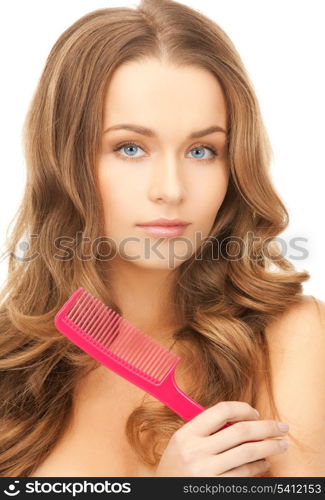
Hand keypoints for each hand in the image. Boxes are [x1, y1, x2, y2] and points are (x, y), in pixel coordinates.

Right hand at [154, 401, 288, 476]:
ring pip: (247, 453)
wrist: (163, 494)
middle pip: (240, 431)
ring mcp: (206, 473)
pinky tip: (264, 464)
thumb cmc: (175, 468)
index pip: (220, 411)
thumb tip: (242, 421)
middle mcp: (195, 452)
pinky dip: (258, 468)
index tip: (256, 413)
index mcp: (186, 434)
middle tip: (282, 427)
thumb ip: (205, 431)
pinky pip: (244, 475)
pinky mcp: (216, 489)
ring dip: (269, 447)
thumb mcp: (182, 444)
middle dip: (267, 427)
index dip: (243, 409)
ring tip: (281, 445)